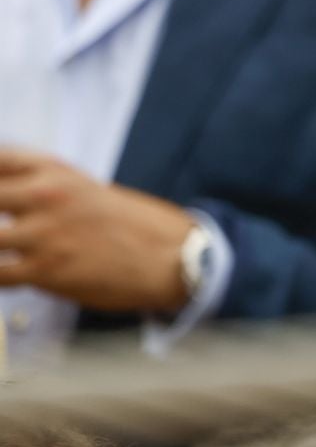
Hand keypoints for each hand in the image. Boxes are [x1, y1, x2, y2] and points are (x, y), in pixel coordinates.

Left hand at [0, 150, 195, 312]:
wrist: (167, 255)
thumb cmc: (123, 222)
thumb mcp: (79, 186)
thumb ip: (34, 183)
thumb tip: (1, 188)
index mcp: (53, 170)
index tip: (0, 189)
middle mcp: (46, 195)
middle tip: (3, 228)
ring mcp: (45, 232)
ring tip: (4, 251)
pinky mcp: (47, 269)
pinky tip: (8, 276)